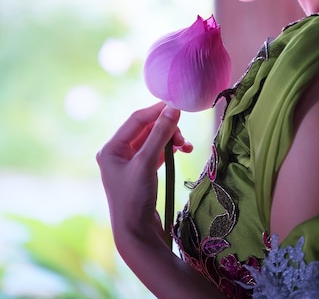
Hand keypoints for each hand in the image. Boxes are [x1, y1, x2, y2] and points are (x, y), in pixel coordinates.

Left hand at [96, 102, 192, 246]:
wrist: (136, 234)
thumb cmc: (134, 197)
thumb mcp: (146, 162)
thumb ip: (160, 134)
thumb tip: (173, 109)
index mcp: (111, 148)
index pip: (136, 119)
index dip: (156, 111)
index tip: (177, 105)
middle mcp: (117, 153)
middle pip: (146, 129)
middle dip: (166, 129)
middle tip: (183, 135)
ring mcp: (129, 163)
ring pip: (153, 140)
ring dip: (170, 139)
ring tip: (186, 146)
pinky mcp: (141, 172)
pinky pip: (157, 152)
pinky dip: (169, 149)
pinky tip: (182, 150)